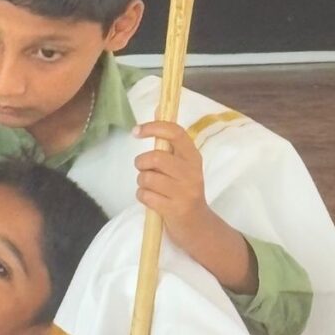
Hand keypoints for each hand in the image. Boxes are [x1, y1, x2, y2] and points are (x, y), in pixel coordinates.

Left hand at [133, 121, 257, 293]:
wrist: (198, 226)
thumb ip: (169, 140)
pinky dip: (142, 197)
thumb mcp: (182, 164)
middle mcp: (191, 172)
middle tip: (143, 169)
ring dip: (141, 183)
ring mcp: (184, 191)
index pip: (175, 133)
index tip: (136, 131)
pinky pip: (145, 195)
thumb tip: (158, 108)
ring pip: (147, 177)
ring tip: (150, 188)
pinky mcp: (174, 209)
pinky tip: (152, 200)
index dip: (153, 128)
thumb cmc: (184, 191)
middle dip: (141, 163)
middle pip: (156, 157)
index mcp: (193, 157)